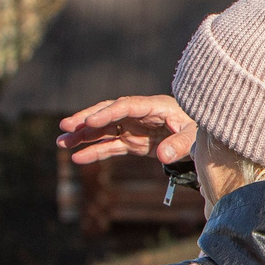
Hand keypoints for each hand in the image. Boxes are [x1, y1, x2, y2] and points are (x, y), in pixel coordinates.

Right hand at [57, 96, 194, 165]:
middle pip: (109, 113)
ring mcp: (134, 128)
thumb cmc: (200, 130)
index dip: (108, 113)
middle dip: (87, 119)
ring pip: (104, 130)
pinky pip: (110, 146)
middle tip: (65, 127)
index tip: (90, 121)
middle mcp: (140, 115)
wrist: (202, 137)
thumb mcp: (194, 137)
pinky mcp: (132, 141)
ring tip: (62, 143)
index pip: (126, 106)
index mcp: (155, 106)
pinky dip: (94, 151)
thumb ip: (179, 145)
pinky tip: (78, 158)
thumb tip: (163, 155)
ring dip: (83, 136)